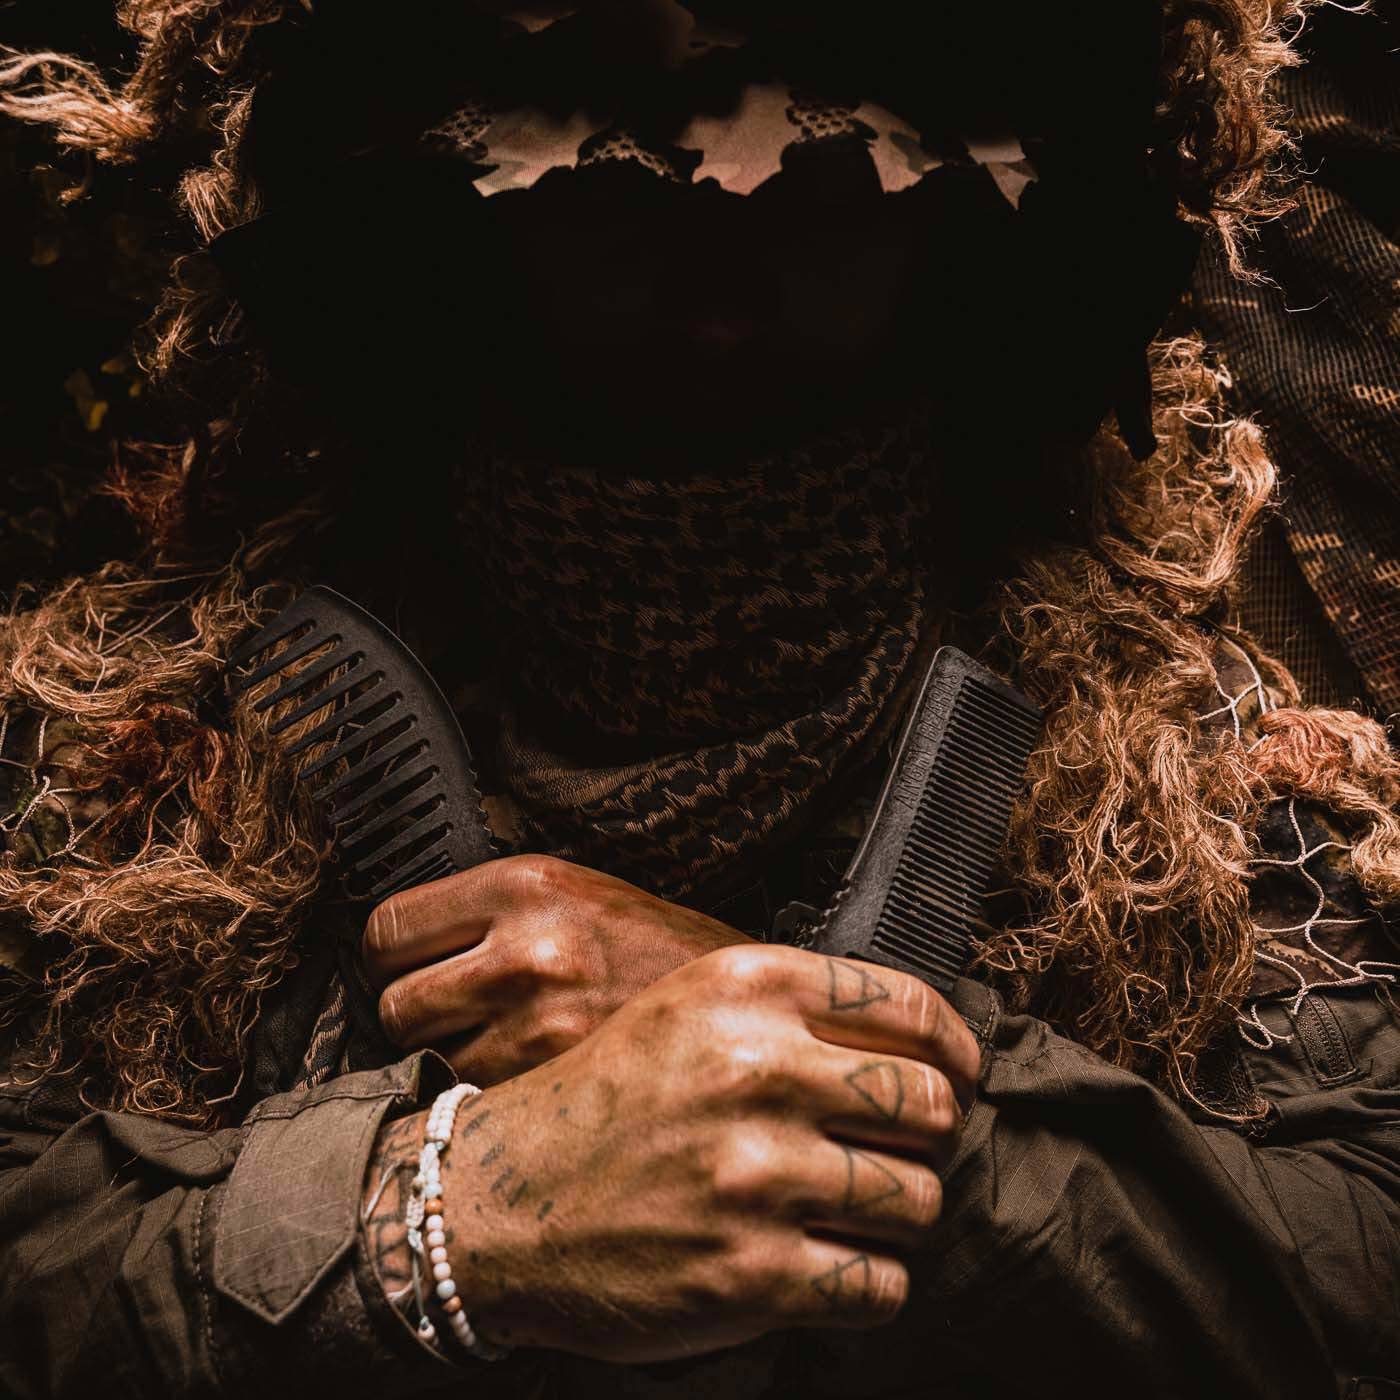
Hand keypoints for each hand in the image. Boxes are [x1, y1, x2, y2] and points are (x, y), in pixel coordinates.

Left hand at [362, 855, 750, 1082]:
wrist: (750, 1008)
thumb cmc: (662, 954)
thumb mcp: (582, 894)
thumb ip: (495, 911)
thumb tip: (407, 946)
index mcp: (527, 885)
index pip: (387, 927)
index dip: (388, 957)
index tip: (406, 968)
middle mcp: (526, 949)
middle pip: (392, 1002)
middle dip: (411, 1015)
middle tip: (450, 1017)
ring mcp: (540, 1024)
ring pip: (425, 1061)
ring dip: (446, 1061)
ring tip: (496, 1047)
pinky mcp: (557, 1086)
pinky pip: (471, 1099)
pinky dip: (484, 1096)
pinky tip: (522, 1078)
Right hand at [363, 942, 980, 1363]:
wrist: (499, 1200)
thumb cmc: (604, 1100)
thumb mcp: (686, 1007)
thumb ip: (794, 1007)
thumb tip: (922, 1039)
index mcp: (746, 990)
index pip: (911, 1008)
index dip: (954, 1050)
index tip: (956, 1076)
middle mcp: (756, 1070)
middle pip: (930, 1106)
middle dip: (930, 1137)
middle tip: (900, 1151)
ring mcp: (754, 1176)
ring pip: (917, 1201)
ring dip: (898, 1215)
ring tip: (852, 1211)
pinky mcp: (748, 1274)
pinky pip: (879, 1286)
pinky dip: (867, 1283)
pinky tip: (825, 1264)